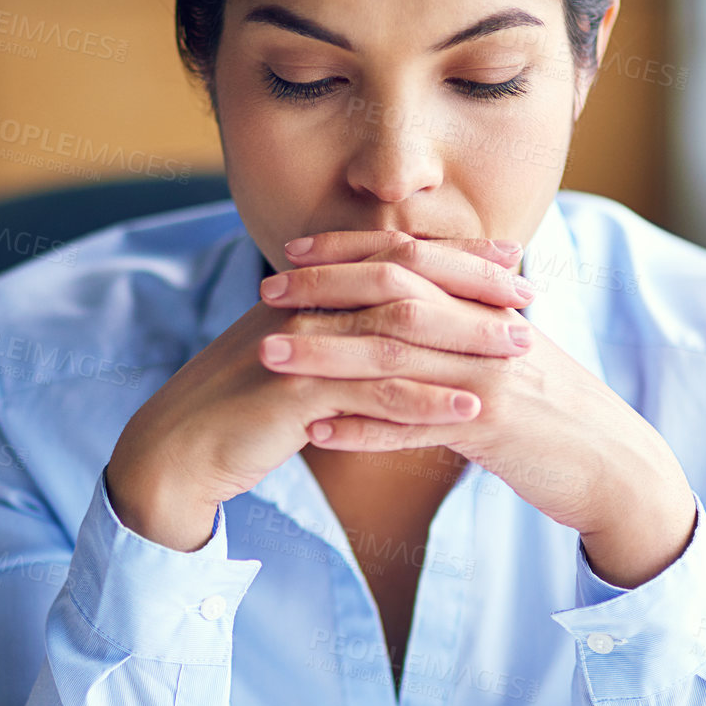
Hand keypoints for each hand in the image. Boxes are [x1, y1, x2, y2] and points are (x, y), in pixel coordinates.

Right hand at [105, 229, 529, 549]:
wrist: (176, 451)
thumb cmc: (236, 411)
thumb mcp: (292, 361)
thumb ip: (335, 336)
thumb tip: (384, 326)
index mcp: (307, 290)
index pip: (392, 258)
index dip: (454, 254)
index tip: (508, 255)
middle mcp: (306, 305)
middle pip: (404, 281)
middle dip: (472, 285)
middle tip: (530, 294)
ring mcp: (301, 346)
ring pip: (398, 335)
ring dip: (464, 341)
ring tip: (520, 352)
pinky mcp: (295, 393)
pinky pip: (372, 395)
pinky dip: (425, 402)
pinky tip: (470, 410)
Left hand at [266, 231, 696, 571]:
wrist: (615, 466)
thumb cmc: (554, 413)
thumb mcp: (510, 354)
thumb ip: (463, 324)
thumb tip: (410, 300)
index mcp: (488, 304)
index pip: (411, 257)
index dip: (349, 251)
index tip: (293, 252)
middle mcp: (488, 329)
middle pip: (395, 295)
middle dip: (325, 290)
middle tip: (265, 291)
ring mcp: (491, 375)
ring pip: (396, 356)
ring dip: (327, 356)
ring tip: (269, 357)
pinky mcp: (494, 427)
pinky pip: (416, 425)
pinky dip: (363, 429)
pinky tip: (315, 433)